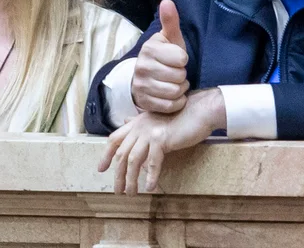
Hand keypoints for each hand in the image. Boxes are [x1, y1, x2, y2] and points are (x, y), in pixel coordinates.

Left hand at [98, 88, 225, 195]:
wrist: (201, 110)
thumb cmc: (182, 116)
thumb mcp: (157, 119)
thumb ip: (141, 123)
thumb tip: (127, 122)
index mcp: (138, 122)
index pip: (114, 139)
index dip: (106, 155)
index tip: (101, 169)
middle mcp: (140, 126)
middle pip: (121, 154)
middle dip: (117, 175)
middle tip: (118, 190)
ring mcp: (150, 132)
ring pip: (133, 160)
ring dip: (130, 180)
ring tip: (131, 193)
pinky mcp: (162, 139)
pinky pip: (152, 162)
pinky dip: (150, 176)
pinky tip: (150, 187)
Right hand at [131, 0, 189, 112]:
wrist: (146, 77)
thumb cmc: (164, 55)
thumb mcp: (170, 38)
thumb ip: (170, 21)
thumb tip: (167, 2)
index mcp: (149, 49)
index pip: (181, 58)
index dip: (183, 59)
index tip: (177, 59)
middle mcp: (142, 67)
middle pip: (179, 76)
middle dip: (182, 75)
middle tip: (176, 72)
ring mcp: (141, 86)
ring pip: (175, 92)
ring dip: (180, 89)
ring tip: (174, 82)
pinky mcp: (144, 102)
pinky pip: (170, 106)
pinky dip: (176, 102)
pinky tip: (172, 95)